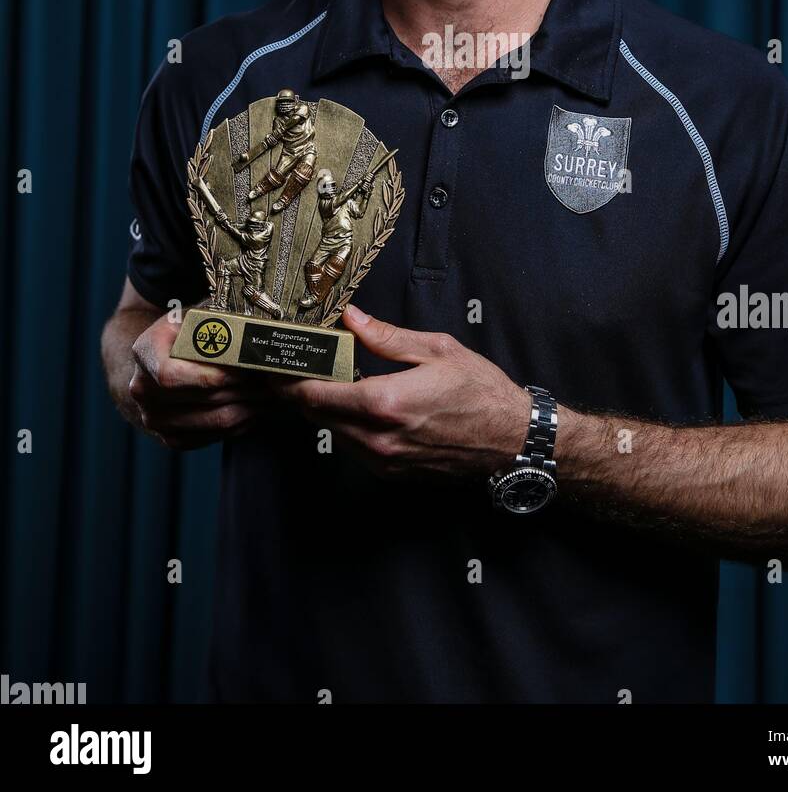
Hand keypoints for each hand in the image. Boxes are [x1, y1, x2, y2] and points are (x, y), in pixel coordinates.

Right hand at [128, 313, 270, 450]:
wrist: (161, 358)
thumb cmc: (186, 330)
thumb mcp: (197, 314)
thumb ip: (219, 319)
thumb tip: (257, 329)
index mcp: (145, 352)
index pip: (172, 374)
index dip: (212, 375)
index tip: (244, 368)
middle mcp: (142, 389)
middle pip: (203, 397)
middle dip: (245, 388)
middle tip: (274, 380)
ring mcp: (153, 417)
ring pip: (214, 420)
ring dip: (250, 407)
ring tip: (273, 393)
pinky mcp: (170, 437)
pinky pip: (213, 437)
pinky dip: (241, 424)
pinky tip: (257, 408)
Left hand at [266, 304, 530, 480]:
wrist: (512, 441)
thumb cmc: (481, 392)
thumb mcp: (436, 350)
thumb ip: (385, 336)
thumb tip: (350, 318)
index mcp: (385, 403)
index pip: (315, 395)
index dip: (287, 381)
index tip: (271, 366)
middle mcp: (378, 438)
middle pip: (316, 416)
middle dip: (300, 392)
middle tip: (289, 368)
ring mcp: (384, 461)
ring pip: (334, 433)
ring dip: (325, 410)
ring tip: (323, 382)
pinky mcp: (392, 472)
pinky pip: (355, 447)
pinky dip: (348, 426)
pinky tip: (358, 405)